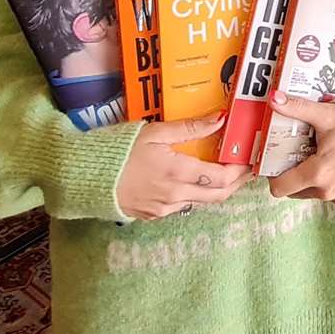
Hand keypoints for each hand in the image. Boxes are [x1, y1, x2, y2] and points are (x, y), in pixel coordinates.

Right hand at [115, 112, 251, 220]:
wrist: (85, 177)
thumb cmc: (118, 150)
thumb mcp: (154, 131)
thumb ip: (190, 127)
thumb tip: (221, 118)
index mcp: (178, 172)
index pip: (222, 178)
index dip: (240, 171)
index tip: (249, 160)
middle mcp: (175, 195)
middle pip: (218, 196)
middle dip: (236, 184)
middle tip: (245, 170)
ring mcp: (163, 208)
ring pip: (201, 202)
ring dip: (216, 190)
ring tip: (223, 173)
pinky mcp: (152, 215)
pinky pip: (181, 207)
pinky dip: (194, 195)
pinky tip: (193, 182)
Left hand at [265, 91, 334, 205]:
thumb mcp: (325, 114)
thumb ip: (297, 108)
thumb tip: (273, 98)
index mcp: (317, 173)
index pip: (280, 188)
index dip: (275, 175)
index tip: (278, 161)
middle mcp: (328, 191)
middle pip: (295, 190)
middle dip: (294, 174)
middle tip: (302, 153)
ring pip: (313, 193)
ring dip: (312, 179)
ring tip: (320, 156)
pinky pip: (331, 194)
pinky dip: (329, 182)